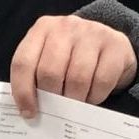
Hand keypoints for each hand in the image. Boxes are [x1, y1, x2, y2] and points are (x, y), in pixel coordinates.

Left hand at [8, 15, 136, 118]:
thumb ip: (37, 76)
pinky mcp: (115, 44)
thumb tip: (29, 111)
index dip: (23, 91)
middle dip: (52, 97)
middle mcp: (65, 26)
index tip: (29, 113)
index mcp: (42, 29)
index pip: (23, 62)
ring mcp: (91, 32)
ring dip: (75, 99)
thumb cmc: (73, 56)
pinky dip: (95, 96)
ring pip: (77, 78)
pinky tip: (92, 96)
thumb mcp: (51, 57)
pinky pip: (102, 81)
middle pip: (50, 72)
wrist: (111, 43)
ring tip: (75, 104)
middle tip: (57, 108)